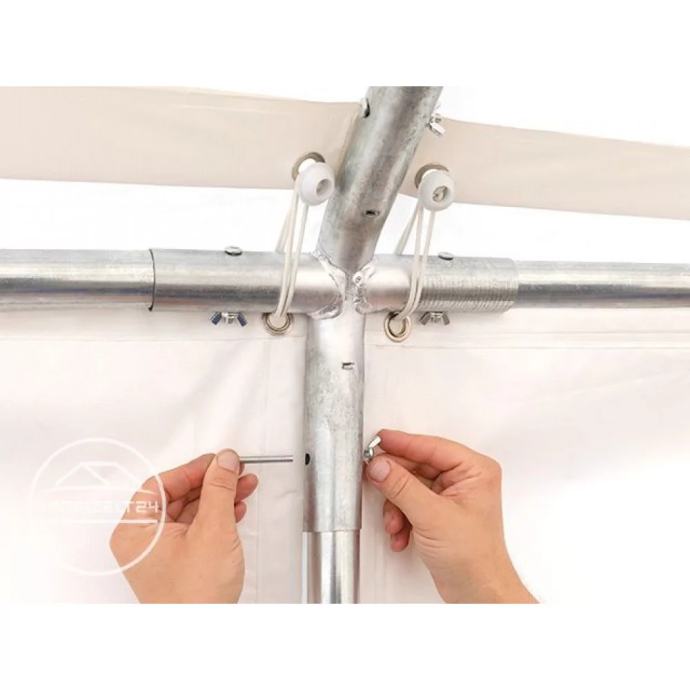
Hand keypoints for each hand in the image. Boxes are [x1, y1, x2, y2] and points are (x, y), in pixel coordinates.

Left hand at [110, 450, 257, 602]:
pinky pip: (196, 528)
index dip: (192, 469)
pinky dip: (217, 516)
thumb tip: (224, 461)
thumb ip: (219, 489)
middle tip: (233, 470)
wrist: (201, 637)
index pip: (161, 485)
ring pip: (189, 511)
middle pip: (177, 496)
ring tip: (242, 485)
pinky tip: (235, 508)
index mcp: (136, 531)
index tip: (217, 462)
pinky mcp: (178, 563)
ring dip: (218, 497)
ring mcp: (160, 554)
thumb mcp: (212, 530)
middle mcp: (143, 541)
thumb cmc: (194, 597)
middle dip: (211, 482)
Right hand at [366, 430, 535, 603]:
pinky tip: (400, 534)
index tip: (379, 440)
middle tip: (374, 479)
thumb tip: (380, 465)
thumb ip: (402, 487)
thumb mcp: (432, 516)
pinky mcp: (438, 513)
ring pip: (410, 486)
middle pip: (417, 466)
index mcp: (474, 470)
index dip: (402, 444)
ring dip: (396, 506)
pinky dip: (401, 517)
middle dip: (396, 483)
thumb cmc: (474, 558)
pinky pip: (410, 502)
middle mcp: (464, 479)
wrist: (477, 595)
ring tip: (395, 523)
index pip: (431, 447)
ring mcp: (451, 496)